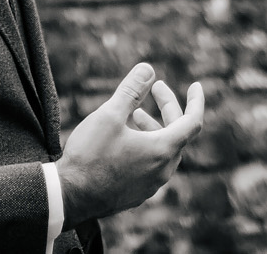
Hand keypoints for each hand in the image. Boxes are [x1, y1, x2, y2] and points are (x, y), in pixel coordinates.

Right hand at [56, 62, 204, 225]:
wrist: (70, 196)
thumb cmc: (90, 155)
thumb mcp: (109, 115)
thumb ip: (132, 90)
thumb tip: (148, 69)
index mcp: (162, 150)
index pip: (192, 122)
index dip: (196, 101)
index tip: (196, 86)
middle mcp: (163, 170)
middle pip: (177, 134)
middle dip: (168, 108)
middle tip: (154, 88)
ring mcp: (151, 185)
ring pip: (164, 150)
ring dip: (155, 128)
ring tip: (135, 114)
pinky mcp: (137, 194)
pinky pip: (152, 165)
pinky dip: (147, 145)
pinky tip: (125, 139)